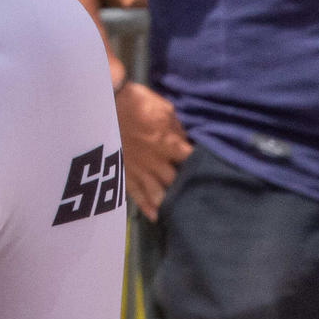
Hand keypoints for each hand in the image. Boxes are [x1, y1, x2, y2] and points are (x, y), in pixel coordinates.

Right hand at [117, 81, 192, 220]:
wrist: (106, 104)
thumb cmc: (138, 102)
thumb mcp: (164, 110)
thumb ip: (176, 130)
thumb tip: (185, 143)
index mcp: (168, 143)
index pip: (191, 160)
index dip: (202, 167)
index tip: (212, 174)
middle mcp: (155, 161)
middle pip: (176, 181)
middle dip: (186, 188)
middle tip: (198, 197)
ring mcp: (139, 170)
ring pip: (157, 193)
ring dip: (169, 203)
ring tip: (179, 213)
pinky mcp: (124, 173)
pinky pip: (136, 194)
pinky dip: (146, 207)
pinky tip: (155, 216)